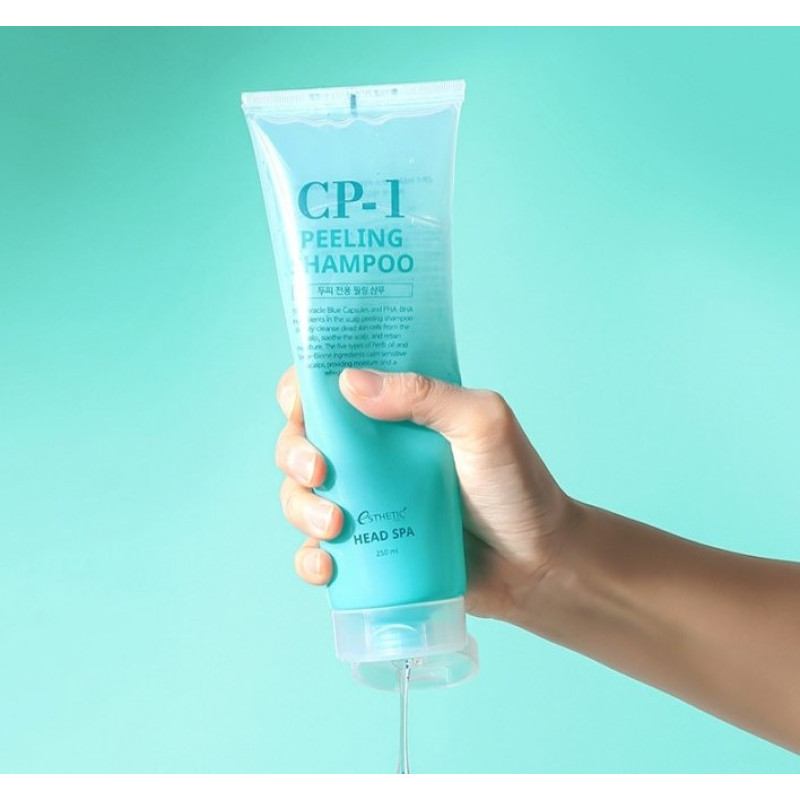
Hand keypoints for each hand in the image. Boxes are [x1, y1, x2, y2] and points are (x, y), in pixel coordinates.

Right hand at [274, 366, 574, 621]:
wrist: (537, 564)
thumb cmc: (517, 486)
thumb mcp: (482, 424)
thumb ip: (425, 395)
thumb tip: (350, 381)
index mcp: (395, 413)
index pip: (331, 388)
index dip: (302, 391)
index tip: (300, 405)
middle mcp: (372, 454)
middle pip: (301, 442)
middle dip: (293, 455)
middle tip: (318, 472)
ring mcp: (366, 504)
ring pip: (300, 497)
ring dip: (300, 508)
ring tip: (335, 527)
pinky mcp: (368, 552)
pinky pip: (318, 553)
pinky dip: (310, 560)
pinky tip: (327, 567)